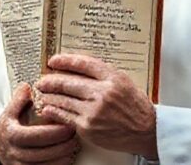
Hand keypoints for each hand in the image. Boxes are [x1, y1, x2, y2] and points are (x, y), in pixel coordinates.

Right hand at [0, 83, 78, 164]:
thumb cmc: (9, 128)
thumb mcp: (10, 111)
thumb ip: (19, 99)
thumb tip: (27, 87)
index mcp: (12, 134)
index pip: (36, 135)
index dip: (54, 132)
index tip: (68, 126)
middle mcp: (14, 152)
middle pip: (43, 152)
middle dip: (63, 145)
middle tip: (75, 136)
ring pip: (45, 164)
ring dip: (63, 156)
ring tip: (74, 146)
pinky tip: (67, 158)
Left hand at [34, 54, 157, 159]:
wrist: (147, 131)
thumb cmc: (136, 107)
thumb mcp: (124, 82)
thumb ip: (103, 74)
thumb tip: (78, 67)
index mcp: (113, 78)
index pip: (83, 64)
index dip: (65, 60)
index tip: (54, 61)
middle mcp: (103, 93)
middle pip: (68, 82)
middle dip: (51, 80)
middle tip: (43, 80)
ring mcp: (94, 110)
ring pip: (63, 99)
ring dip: (50, 95)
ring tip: (43, 93)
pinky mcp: (88, 127)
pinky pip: (65, 116)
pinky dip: (54, 111)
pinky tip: (48, 108)